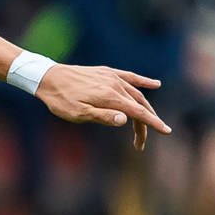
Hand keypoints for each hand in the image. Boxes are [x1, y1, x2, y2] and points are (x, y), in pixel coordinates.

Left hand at [37, 64, 169, 150]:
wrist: (48, 77)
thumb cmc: (61, 100)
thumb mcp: (78, 114)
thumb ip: (103, 116)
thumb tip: (125, 120)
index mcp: (110, 97)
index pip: (138, 112)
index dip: (153, 123)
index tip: (167, 131)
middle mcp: (115, 85)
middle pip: (139, 105)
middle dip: (145, 123)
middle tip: (141, 142)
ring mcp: (112, 77)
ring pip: (136, 93)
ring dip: (144, 108)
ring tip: (146, 122)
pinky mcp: (107, 72)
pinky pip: (130, 77)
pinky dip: (144, 82)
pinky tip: (155, 85)